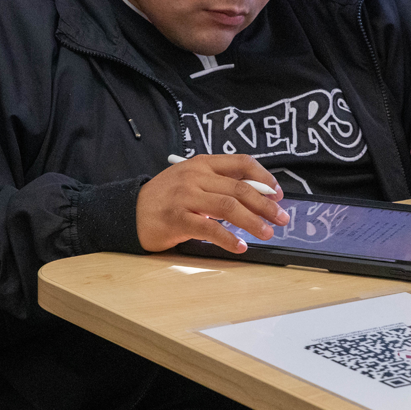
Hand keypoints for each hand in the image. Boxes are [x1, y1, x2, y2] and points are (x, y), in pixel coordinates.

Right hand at [137, 154, 287, 253]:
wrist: (129, 212)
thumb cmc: (165, 199)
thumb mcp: (192, 181)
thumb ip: (218, 184)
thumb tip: (256, 197)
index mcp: (202, 164)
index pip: (241, 163)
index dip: (264, 178)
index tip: (277, 192)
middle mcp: (195, 176)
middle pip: (239, 187)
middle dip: (265, 204)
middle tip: (281, 218)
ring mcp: (185, 196)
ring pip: (229, 206)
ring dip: (252, 221)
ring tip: (267, 233)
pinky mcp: (177, 218)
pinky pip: (209, 228)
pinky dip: (228, 239)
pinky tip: (240, 246)